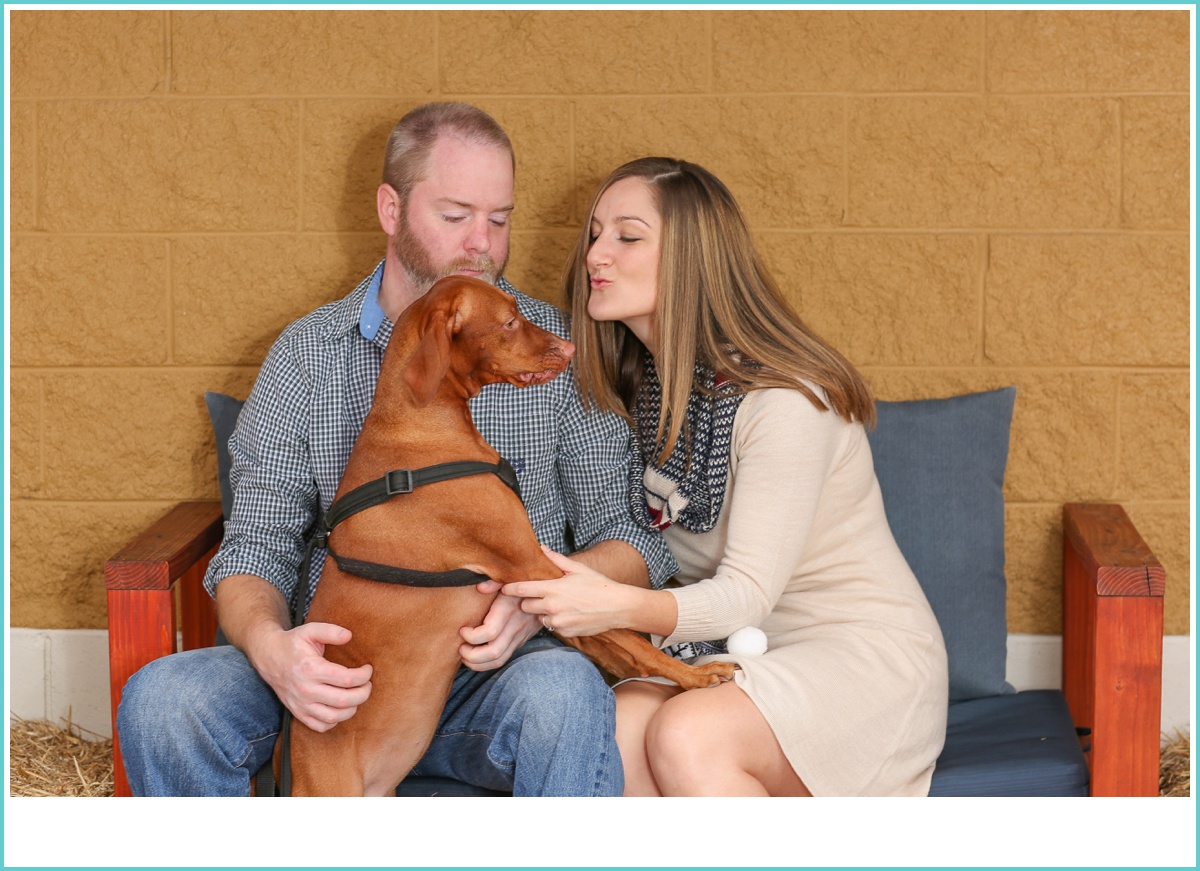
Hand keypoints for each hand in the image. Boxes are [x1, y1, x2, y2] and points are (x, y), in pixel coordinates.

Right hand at [247, 622, 372, 733]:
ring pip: (334, 717)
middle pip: (344, 700)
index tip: (368, 669)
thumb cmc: (293, 643)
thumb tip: (349, 636)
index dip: (363, 675)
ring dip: (352, 708)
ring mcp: (301, 704)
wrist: (268, 657)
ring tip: (357, 695)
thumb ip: (331, 631)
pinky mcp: (298, 713)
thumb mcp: (310, 630)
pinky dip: (335, 721)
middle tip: (367, 684)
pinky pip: (320, 726)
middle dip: (363, 693)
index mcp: (311, 669)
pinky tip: (340, 708)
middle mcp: (306, 690)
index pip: (346, 679)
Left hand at [458, 580, 542, 671]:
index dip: (471, 636)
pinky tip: (476, 657)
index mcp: (509, 610)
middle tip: (460, 647)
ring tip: (465, 655)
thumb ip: (494, 580)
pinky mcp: (520, 642)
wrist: (548, 593)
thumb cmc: (523, 582)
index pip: (489, 632)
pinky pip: (504, 659)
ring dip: (478, 663)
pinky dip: (487, 664)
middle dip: (471, 655)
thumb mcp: (510, 576)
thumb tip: (480, 587)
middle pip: (493, 652)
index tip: (462, 629)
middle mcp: (515, 627)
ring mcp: (519, 637)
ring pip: (499, 660)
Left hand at [501, 547, 637, 637]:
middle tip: (539, 596)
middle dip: (529, 601)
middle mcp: (552, 606)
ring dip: (542, 613)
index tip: (504, 588)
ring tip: (558, 605)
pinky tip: (568, 614)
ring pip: (538, 618)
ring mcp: (558, 621)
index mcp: (553, 588)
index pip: (522, 589)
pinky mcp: (564, 632)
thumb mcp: (577, 569)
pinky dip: (555, 622)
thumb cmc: (598, 585)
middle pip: (525, 606)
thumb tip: (541, 548)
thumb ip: (556, 559)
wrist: (617, 606)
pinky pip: (551, 627)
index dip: (510, 589)